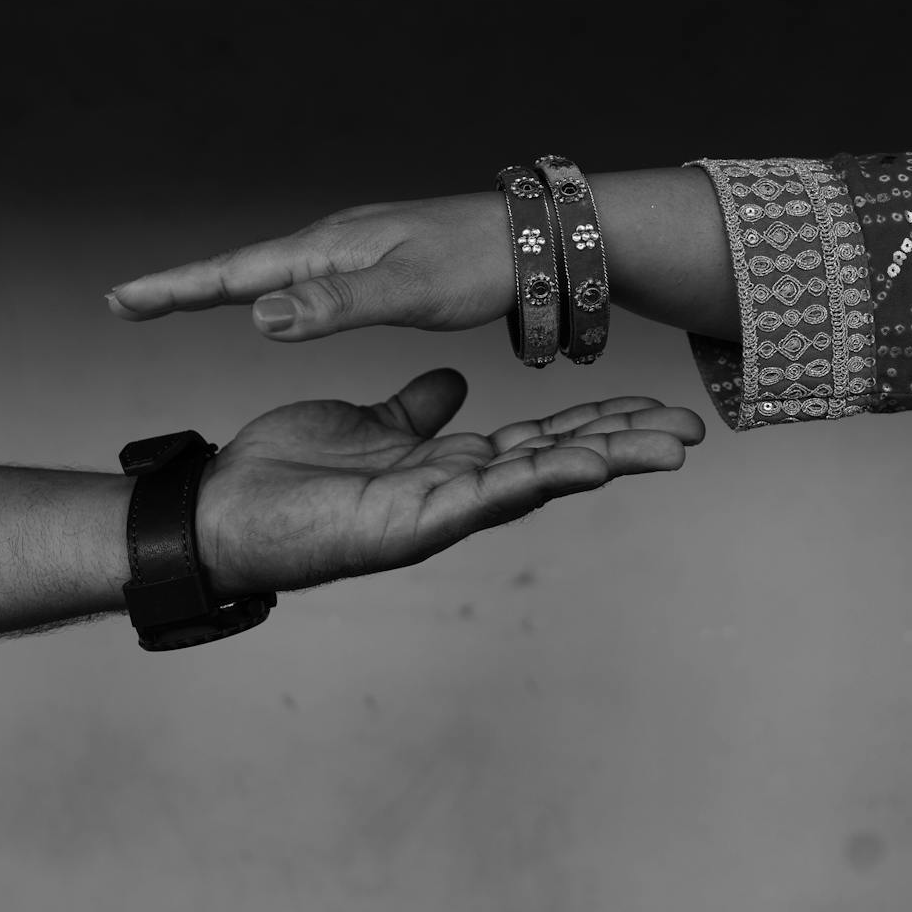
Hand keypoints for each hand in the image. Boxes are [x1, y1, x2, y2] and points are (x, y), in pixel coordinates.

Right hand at [109, 191, 515, 339]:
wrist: (544, 239)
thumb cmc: (485, 265)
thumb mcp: (410, 292)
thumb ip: (336, 305)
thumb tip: (258, 315)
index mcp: (331, 248)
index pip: (236, 273)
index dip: (177, 289)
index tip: (120, 300)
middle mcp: (335, 242)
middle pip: (242, 267)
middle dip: (183, 286)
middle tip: (125, 302)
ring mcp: (357, 250)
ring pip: (273, 271)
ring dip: (222, 284)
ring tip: (178, 298)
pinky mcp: (381, 262)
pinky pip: (307, 278)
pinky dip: (272, 288)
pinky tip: (276, 298)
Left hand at [196, 367, 704, 593]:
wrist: (220, 510)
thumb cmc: (284, 473)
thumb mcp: (364, 421)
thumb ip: (413, 408)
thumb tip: (451, 384)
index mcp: (446, 467)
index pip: (537, 440)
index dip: (593, 422)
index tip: (648, 402)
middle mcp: (453, 494)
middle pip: (555, 462)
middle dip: (623, 444)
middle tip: (690, 428)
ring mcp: (437, 515)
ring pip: (536, 482)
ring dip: (603, 462)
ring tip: (666, 446)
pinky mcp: (410, 527)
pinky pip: (484, 499)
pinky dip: (538, 481)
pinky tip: (584, 464)